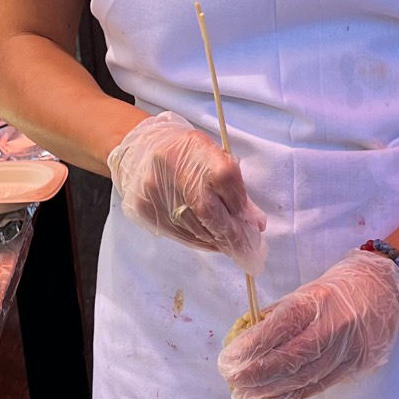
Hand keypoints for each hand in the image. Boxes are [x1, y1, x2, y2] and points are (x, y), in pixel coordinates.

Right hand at [107, 111, 266, 273]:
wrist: (142, 152)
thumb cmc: (187, 156)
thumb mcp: (214, 158)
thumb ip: (236, 189)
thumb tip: (256, 224)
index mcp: (195, 148)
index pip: (225, 178)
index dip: (240, 205)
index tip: (253, 224)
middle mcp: (173, 168)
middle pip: (209, 211)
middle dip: (233, 234)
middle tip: (248, 250)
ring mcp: (156, 191)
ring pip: (196, 228)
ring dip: (218, 241)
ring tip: (231, 246)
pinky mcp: (146, 209)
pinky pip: (180, 234)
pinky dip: (201, 241)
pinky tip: (211, 241)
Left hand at [218, 249, 398, 398]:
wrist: (389, 289)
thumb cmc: (342, 287)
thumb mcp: (308, 291)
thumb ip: (280, 315)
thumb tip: (249, 338)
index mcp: (316, 302)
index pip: (277, 329)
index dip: (251, 348)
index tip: (229, 360)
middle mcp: (333, 326)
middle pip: (289, 358)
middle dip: (257, 374)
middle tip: (234, 383)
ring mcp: (348, 348)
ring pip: (305, 376)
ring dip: (274, 390)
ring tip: (250, 397)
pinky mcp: (358, 364)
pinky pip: (323, 383)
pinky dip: (298, 393)